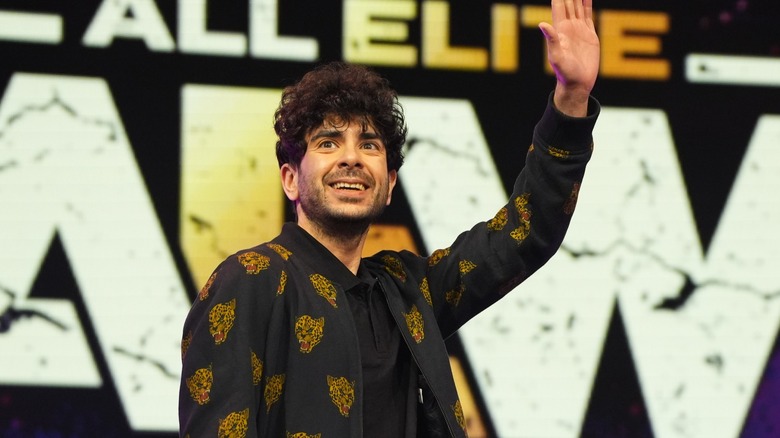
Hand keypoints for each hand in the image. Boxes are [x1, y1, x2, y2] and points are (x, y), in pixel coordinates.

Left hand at [539, 0, 599, 115]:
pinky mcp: (589, 34)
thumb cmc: (565, 73)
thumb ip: (551, 40)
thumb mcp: (557, 56)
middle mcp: (568, 26)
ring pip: (577, 5)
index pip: (558, 5)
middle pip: (568, 1)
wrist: (578, 83)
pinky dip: (587, 2)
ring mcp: (579, 29)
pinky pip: (587, 14)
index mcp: (559, 29)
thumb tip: (542, 24)